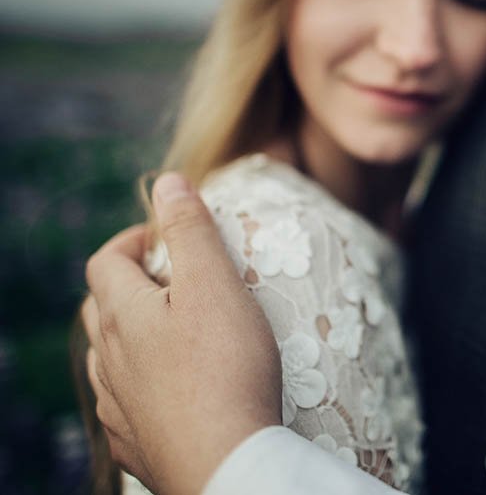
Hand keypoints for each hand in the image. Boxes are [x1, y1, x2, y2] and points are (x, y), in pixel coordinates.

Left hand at [81, 173, 281, 494]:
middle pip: (100, 309)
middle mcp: (109, 359)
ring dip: (130, 337)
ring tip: (170, 333)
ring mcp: (118, 405)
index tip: (162, 238)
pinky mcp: (134, 442)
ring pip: (108, 359)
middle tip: (172, 281)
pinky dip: (138, 384)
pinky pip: (123, 404)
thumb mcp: (215, 285)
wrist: (226, 462)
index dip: (130, 240)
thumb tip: (167, 182)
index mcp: (124, 315)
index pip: (105, 261)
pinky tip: (167, 391)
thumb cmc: (226, 368)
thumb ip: (190, 231)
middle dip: (128, 285)